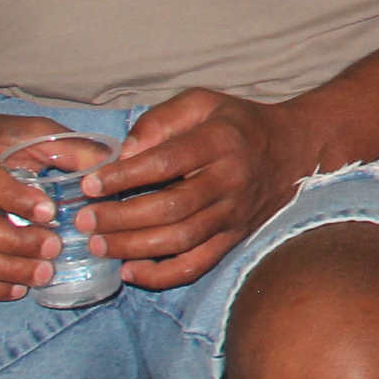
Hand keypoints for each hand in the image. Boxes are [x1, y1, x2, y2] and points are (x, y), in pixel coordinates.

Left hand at [79, 90, 312, 291]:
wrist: (293, 150)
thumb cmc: (236, 124)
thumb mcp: (201, 103)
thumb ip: (160, 121)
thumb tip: (124, 155)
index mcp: (219, 142)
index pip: (166, 162)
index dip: (124, 176)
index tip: (90, 184)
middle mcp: (229, 181)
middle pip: (170, 208)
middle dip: (120, 218)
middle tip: (85, 220)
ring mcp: (233, 215)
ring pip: (180, 240)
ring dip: (132, 246)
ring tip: (98, 244)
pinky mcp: (233, 239)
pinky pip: (197, 265)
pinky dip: (161, 275)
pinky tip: (129, 270)